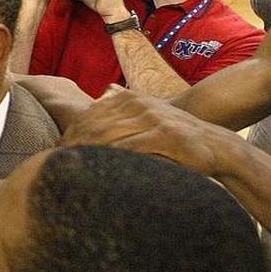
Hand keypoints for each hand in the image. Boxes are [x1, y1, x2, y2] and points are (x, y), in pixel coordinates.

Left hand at [61, 90, 237, 177]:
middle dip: (72, 146)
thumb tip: (99, 109)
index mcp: (129, 99)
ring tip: (69, 171)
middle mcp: (138, 104)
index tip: (56, 152)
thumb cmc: (175, 140)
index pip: (90, 115)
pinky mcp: (164, 135)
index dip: (70, 134)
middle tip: (55, 164)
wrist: (216, 146)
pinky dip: (110, 160)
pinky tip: (97, 173)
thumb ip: (122, 118)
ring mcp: (151, 118)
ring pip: (107, 137)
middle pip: (94, 125)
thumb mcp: (146, 121)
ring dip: (85, 154)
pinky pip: (129, 149)